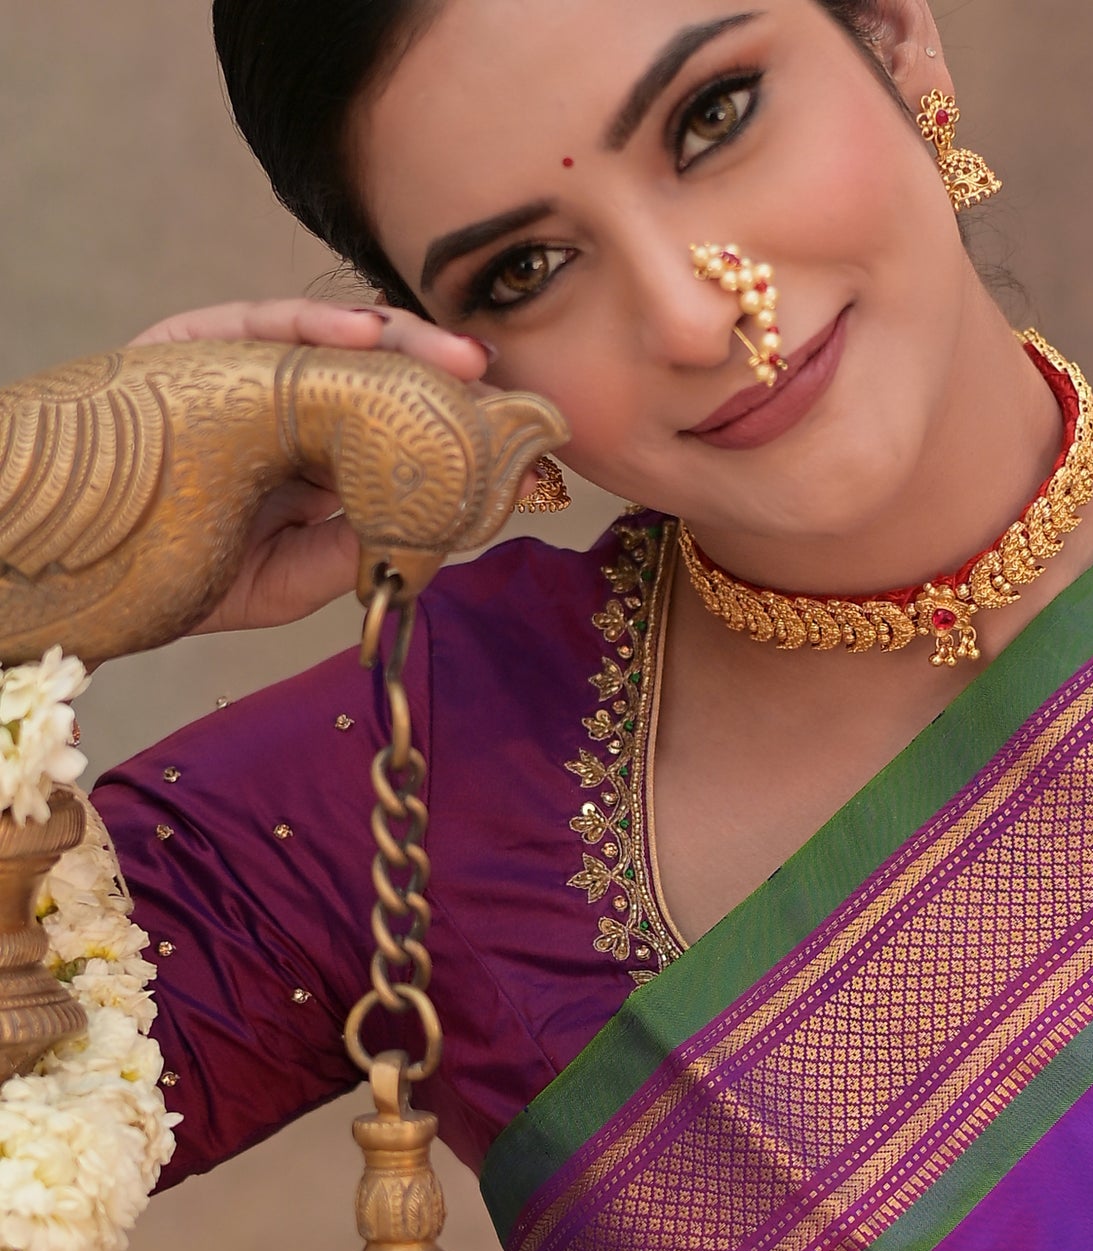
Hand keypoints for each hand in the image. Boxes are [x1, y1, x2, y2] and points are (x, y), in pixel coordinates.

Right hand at [128, 300, 493, 631]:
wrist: (72, 565)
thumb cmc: (177, 574)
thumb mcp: (289, 582)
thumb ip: (359, 550)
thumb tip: (448, 527)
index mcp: (310, 458)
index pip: (393, 430)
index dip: (452, 430)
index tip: (517, 440)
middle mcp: (279, 407)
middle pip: (373, 377)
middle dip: (442, 380)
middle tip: (505, 389)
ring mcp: (234, 371)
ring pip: (328, 342)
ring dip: (398, 343)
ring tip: (458, 358)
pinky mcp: (189, 344)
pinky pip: (258, 321)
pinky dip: (316, 321)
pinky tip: (368, 332)